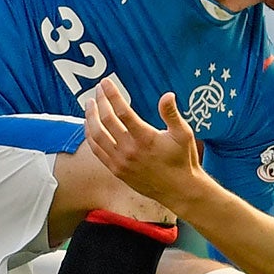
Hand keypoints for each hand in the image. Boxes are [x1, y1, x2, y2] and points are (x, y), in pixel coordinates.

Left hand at [82, 77, 204, 205]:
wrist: (179, 190)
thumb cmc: (183, 160)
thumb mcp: (183, 134)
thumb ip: (172, 114)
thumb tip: (167, 95)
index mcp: (145, 138)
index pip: (122, 111)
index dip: (112, 94)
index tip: (105, 82)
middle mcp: (130, 150)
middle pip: (106, 120)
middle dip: (100, 101)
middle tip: (98, 89)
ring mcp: (121, 161)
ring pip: (97, 135)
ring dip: (90, 117)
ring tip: (89, 104)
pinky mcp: (116, 170)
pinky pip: (97, 151)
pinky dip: (90, 136)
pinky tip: (89, 126)